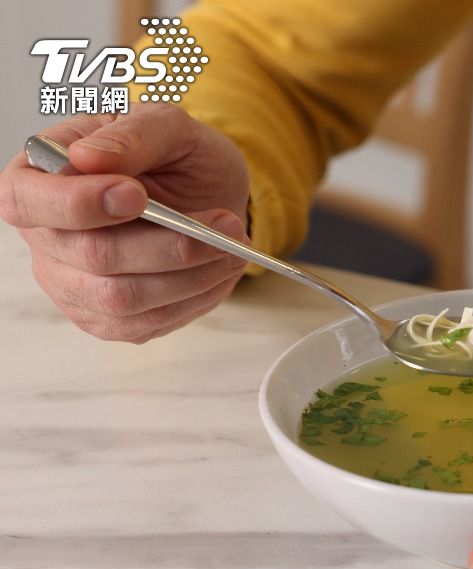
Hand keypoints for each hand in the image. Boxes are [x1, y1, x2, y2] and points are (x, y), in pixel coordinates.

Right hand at [0, 104, 250, 342]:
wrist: (207, 193)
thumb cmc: (176, 156)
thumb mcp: (168, 125)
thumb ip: (133, 134)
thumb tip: (88, 157)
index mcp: (38, 176)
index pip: (23, 199)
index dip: (76, 204)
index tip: (136, 194)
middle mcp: (45, 235)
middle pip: (91, 255)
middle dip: (167, 243)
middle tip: (225, 223)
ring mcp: (71, 283)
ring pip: (122, 297)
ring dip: (190, 273)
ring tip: (232, 244)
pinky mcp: (106, 317)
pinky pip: (146, 322)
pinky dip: (194, 296)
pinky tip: (218, 268)